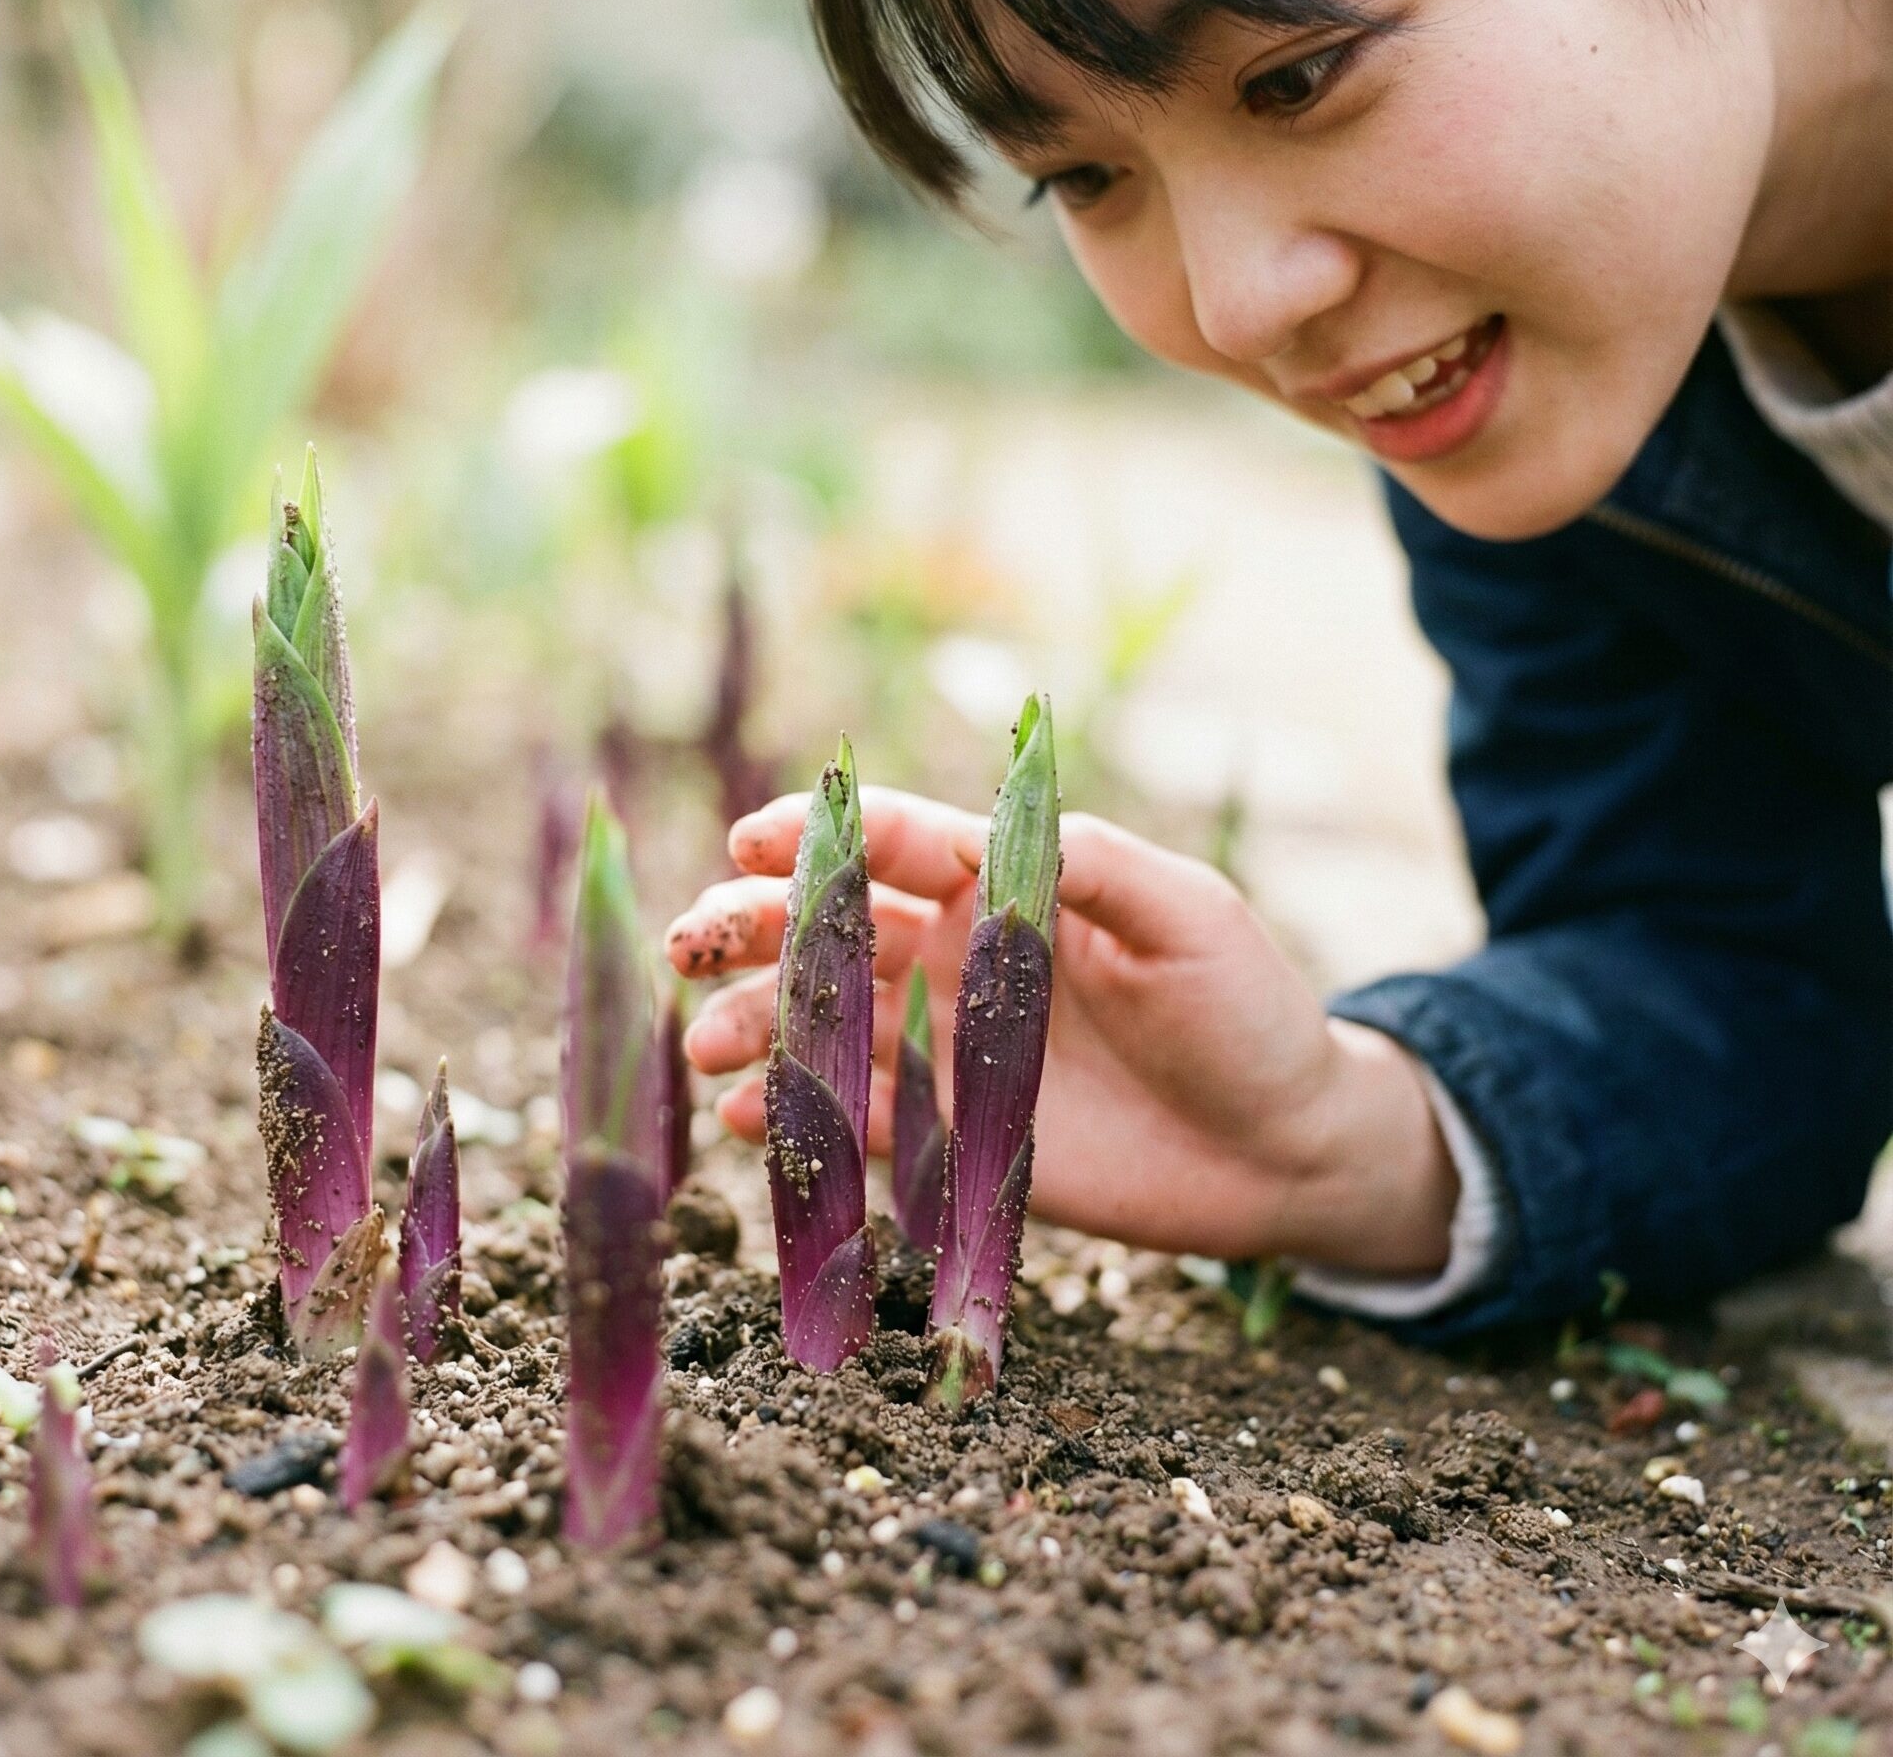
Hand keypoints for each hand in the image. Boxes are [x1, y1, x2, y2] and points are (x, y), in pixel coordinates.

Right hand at [664, 788, 1459, 1275]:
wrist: (1285, 1147)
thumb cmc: (1246, 1008)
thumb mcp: (1184, 914)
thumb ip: (1086, 865)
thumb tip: (968, 824)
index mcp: (1003, 887)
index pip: (889, 843)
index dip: (814, 837)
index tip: (750, 840)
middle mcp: (957, 959)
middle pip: (828, 930)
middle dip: (750, 927)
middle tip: (688, 944)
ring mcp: (947, 1049)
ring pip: (823, 1024)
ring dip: (754, 1024)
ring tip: (705, 1043)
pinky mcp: (953, 1139)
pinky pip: (855, 1122)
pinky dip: (797, 1117)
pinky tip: (751, 1117)